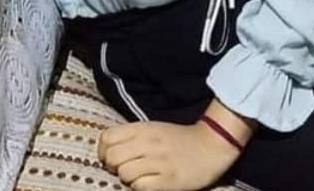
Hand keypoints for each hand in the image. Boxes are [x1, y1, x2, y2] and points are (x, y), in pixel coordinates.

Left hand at [97, 119, 239, 190]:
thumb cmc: (178, 139)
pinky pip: (140, 187)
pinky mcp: (168, 180)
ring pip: (124, 173)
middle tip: (124, 169)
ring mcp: (158, 162)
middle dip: (113, 167)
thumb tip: (107, 152)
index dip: (102, 151)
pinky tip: (150, 183)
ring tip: (140, 176)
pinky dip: (141, 187)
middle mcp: (148, 143)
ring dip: (128, 178)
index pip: (107, 138)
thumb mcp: (153, 129)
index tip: (110, 158)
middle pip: (111, 157)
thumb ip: (131, 137)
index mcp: (143, 128)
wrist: (211, 145)